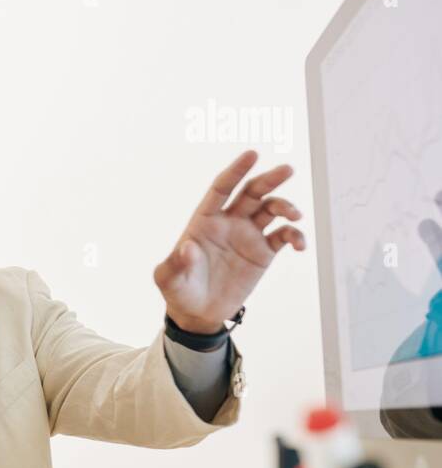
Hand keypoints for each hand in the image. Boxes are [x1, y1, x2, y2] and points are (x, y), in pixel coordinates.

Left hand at [155, 150, 305, 333]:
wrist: (198, 313)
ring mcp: (247, 235)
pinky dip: (295, 235)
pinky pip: (283, 236)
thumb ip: (174, 263)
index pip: (221, 188)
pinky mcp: (263, 252)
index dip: (235, 171)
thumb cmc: (179, 290)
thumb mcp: (168, 278)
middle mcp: (228, 222)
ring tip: (295, 215)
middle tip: (288, 169)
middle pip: (251, 192)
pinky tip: (299, 245)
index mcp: (204, 220)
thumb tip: (188, 248)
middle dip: (269, 179)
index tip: (252, 154)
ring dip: (285, 206)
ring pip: (270, 209)